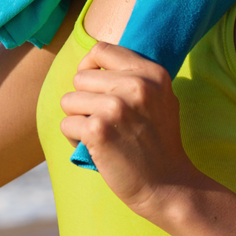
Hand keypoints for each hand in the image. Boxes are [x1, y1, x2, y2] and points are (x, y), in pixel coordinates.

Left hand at [60, 42, 202, 218]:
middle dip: (84, 99)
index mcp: (152, 72)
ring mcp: (116, 106)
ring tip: (99, 134)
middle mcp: (136, 84)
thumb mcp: (162, 97)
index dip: (90, 67)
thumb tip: (96, 60)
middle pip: (80, 77)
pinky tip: (94, 149)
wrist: (168, 185)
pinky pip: (67, 125)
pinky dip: (74, 139)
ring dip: (77, 119)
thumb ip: (136, 75)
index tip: (94, 87)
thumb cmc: (160, 141)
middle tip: (102, 120)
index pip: (101, 50)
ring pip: (69, 101)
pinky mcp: (98, 130)